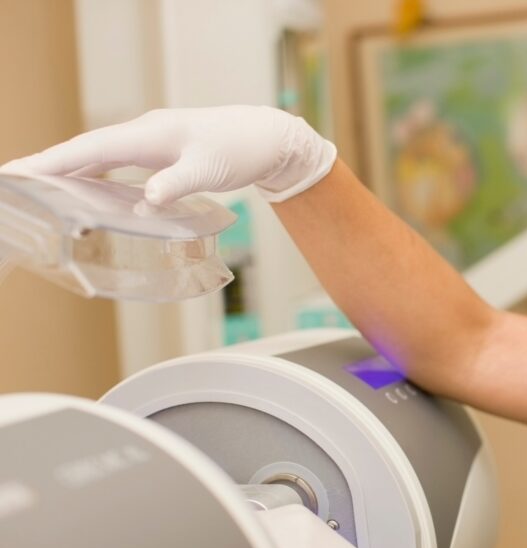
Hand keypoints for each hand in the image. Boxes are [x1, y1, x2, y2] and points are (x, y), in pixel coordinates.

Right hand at [0, 106, 335, 204]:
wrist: (267, 136)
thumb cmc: (241, 149)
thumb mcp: (210, 169)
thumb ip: (176, 183)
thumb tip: (144, 201)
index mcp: (148, 136)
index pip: (89, 150)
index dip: (52, 163)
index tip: (18, 173)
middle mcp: (143, 134)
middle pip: (84, 150)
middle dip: (47, 165)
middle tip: (12, 182)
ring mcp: (150, 141)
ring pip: (98, 155)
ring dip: (67, 169)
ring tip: (35, 187)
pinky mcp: (160, 151)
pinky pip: (116, 161)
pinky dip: (94, 173)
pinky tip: (84, 188)